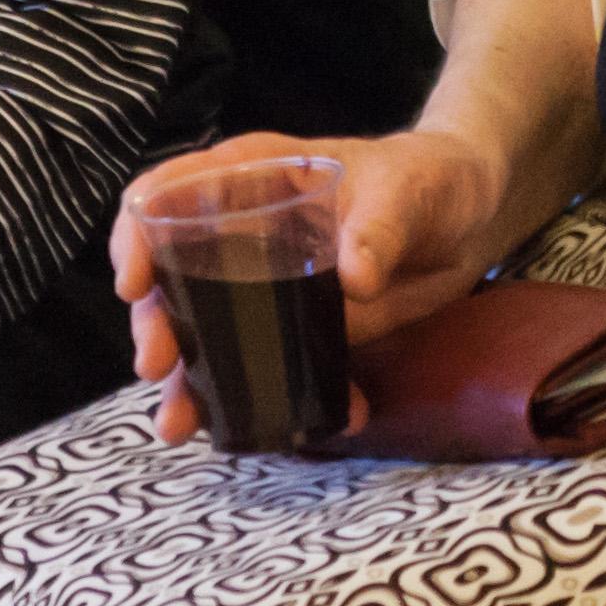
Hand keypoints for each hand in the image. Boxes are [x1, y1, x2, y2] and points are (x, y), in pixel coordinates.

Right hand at [116, 128, 504, 415]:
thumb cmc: (430, 179)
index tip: (134, 283)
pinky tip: (288, 428)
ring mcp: (265, 285)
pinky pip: (266, 367)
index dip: (136, 232)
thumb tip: (355, 278)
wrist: (471, 218)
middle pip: (171, 274)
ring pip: (205, 332)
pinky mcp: (297, 328)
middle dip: (156, 324)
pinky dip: (273, 401)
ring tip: (182, 422)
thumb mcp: (409, 192)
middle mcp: (242, 232)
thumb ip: (381, 228)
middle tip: (158, 366)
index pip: (169, 191)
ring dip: (189, 379)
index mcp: (254, 177)